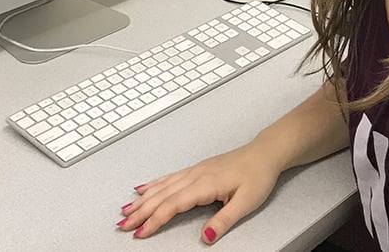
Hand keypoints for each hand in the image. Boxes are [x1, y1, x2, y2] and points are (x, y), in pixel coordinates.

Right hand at [117, 143, 280, 243]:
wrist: (264, 153)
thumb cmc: (257, 175)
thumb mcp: (246, 202)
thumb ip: (224, 220)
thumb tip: (206, 236)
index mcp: (205, 184)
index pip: (173, 205)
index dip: (155, 220)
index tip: (140, 233)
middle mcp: (195, 175)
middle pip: (161, 195)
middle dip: (140, 211)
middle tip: (123, 225)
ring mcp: (194, 170)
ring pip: (162, 186)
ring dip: (142, 199)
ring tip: (125, 210)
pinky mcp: (197, 169)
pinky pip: (169, 177)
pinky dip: (153, 184)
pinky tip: (143, 188)